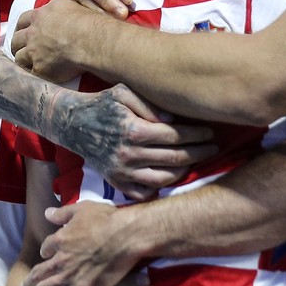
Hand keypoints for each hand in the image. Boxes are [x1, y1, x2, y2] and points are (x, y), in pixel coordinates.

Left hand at [12, 0, 93, 81]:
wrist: (92, 41)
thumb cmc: (86, 22)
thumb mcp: (67, 5)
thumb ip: (55, 7)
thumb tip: (53, 9)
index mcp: (40, 16)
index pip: (23, 20)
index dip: (22, 27)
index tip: (23, 32)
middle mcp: (33, 33)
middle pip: (16, 39)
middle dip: (17, 44)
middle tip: (22, 49)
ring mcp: (34, 51)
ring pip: (19, 57)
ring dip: (22, 60)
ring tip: (28, 64)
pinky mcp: (39, 68)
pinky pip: (30, 73)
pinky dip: (33, 74)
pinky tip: (38, 75)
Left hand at [24, 204, 153, 285]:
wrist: (125, 236)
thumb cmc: (107, 219)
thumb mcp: (81, 209)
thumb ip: (62, 213)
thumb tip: (47, 213)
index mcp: (60, 241)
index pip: (46, 249)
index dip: (45, 254)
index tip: (45, 257)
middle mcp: (60, 261)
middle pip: (39, 274)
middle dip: (29, 282)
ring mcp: (70, 278)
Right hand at [57, 84, 215, 200]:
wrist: (72, 124)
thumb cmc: (102, 104)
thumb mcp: (123, 92)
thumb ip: (150, 104)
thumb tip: (172, 120)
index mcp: (134, 130)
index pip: (176, 136)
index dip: (197, 135)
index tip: (210, 132)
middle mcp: (129, 154)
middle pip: (175, 158)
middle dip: (199, 153)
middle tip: (213, 148)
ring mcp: (122, 172)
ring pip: (164, 179)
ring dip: (184, 171)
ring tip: (194, 161)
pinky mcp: (115, 182)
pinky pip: (144, 193)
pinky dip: (160, 187)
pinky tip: (170, 176)